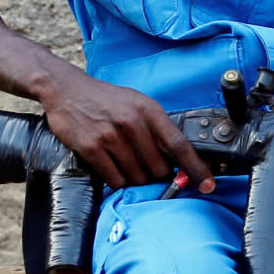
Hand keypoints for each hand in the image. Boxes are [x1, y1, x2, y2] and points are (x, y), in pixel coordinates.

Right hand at [38, 69, 215, 192]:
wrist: (66, 89)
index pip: (179, 145)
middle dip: (158, 177)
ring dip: (136, 180)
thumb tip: (177, 159)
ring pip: (137, 177)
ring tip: (128, 166)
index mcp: (148, 110)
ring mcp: (111, 136)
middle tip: (150, 173)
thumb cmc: (105, 99)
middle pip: (159, 168)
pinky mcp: (92, 148)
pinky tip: (114, 169)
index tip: (207, 184)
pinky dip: (118, 181)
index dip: (196, 169)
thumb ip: (157, 128)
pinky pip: (115, 179)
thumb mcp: (137, 103)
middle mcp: (132, 123)